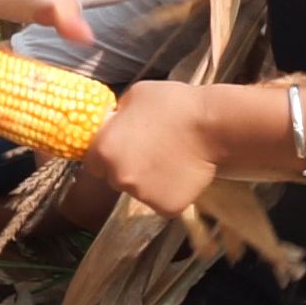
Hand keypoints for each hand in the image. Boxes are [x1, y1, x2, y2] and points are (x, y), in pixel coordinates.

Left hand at [84, 80, 217, 216]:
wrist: (212, 127)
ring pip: (139, 190)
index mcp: (103, 150)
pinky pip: (161, 201)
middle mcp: (118, 178)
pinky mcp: (166, 208)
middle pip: (115, 178)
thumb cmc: (172, 104)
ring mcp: (142, 196)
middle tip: (150, 150)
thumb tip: (113, 125)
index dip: (107, 153)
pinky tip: (182, 173)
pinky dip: (169, 191)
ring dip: (149, 180)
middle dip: (128, 166)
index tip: (122, 146)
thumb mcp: (134, 96)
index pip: (93, 162)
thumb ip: (117, 117)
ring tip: (170, 159)